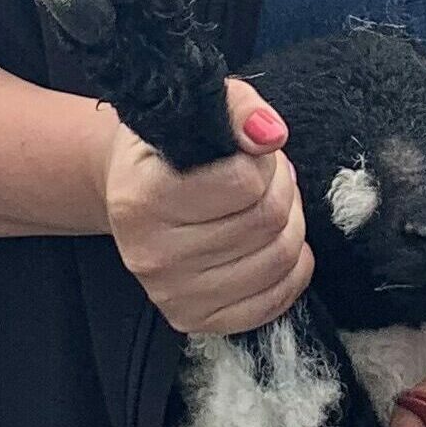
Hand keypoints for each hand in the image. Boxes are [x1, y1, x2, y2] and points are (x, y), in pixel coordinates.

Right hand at [101, 79, 312, 334]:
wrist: (133, 193)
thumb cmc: (168, 149)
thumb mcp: (192, 109)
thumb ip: (236, 107)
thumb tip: (270, 134)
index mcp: (142, 196)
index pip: (244, 182)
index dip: (263, 162)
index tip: (252, 153)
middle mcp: (150, 253)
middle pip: (266, 221)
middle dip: (282, 189)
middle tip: (269, 176)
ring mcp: (170, 293)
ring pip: (278, 259)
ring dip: (292, 225)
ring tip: (270, 205)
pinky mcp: (192, 319)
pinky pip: (273, 302)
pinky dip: (292, 270)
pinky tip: (276, 244)